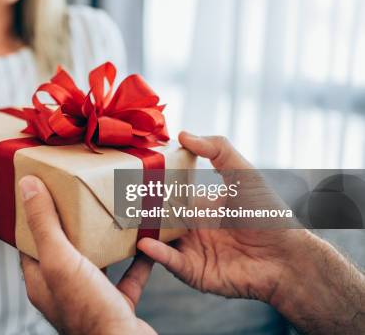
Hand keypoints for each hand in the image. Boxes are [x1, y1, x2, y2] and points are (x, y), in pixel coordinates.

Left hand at [18, 176, 156, 334]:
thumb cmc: (89, 310)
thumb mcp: (60, 259)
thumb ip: (44, 224)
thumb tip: (27, 186)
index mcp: (42, 280)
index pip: (31, 242)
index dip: (34, 216)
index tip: (43, 191)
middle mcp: (63, 291)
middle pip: (64, 250)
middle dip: (73, 223)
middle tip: (83, 196)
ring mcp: (90, 299)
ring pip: (96, 263)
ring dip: (105, 240)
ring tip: (114, 214)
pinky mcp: (116, 306)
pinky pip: (127, 278)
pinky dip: (137, 261)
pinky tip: (145, 242)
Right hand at [138, 132, 310, 302]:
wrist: (289, 257)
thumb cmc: (269, 214)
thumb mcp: (244, 174)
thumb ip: (218, 150)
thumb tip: (183, 134)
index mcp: (200, 206)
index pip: (168, 195)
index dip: (151, 187)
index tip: (130, 176)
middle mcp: (192, 229)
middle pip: (158, 218)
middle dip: (139, 210)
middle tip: (118, 200)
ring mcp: (192, 251)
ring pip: (159, 241)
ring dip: (142, 233)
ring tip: (126, 222)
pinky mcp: (195, 273)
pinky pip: (171, 263)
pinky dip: (157, 254)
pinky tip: (146, 243)